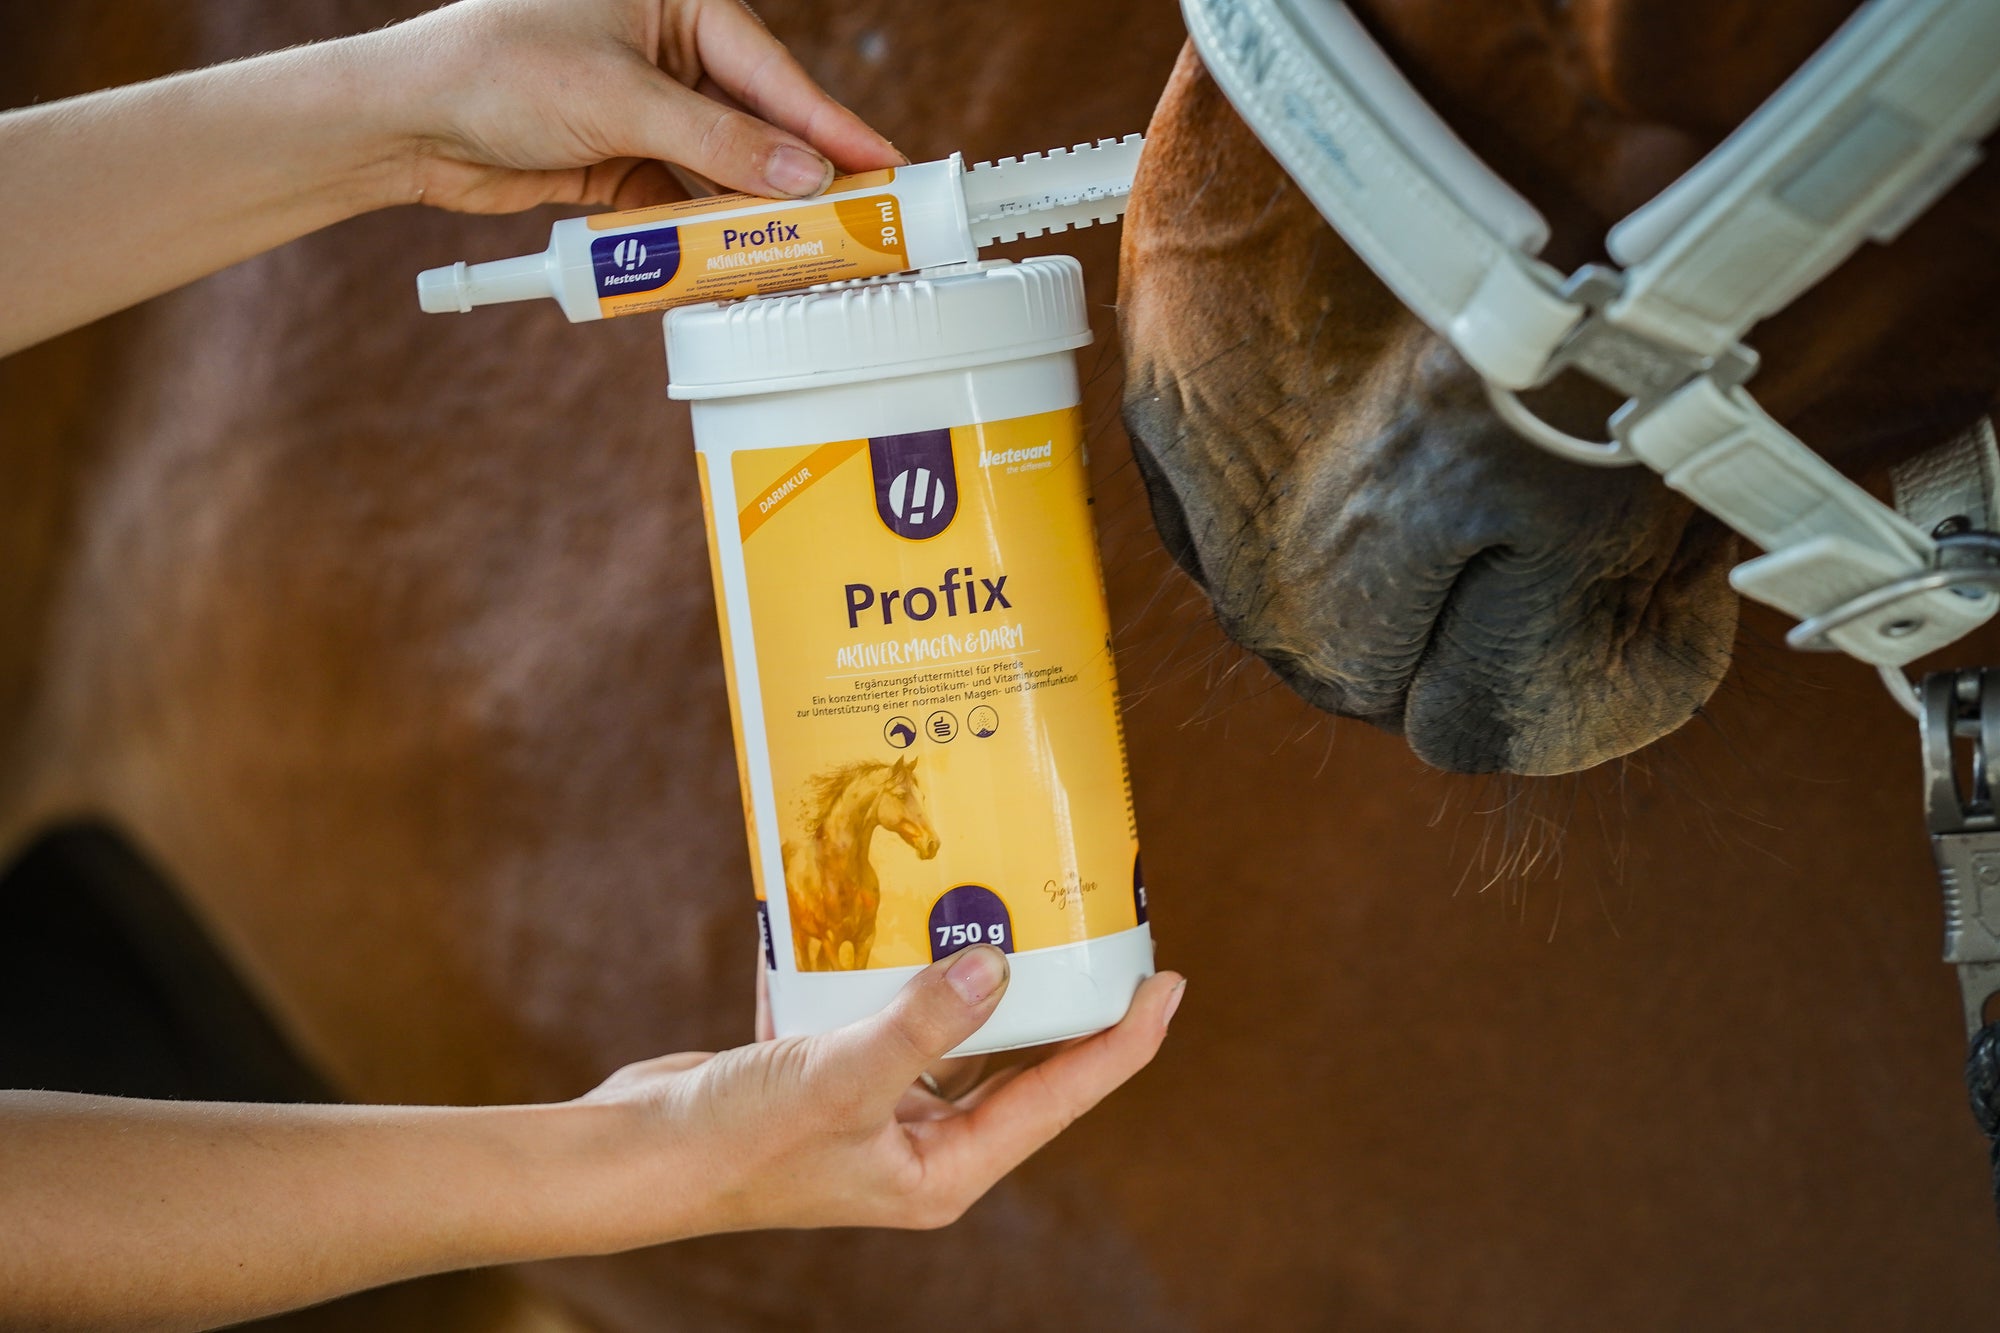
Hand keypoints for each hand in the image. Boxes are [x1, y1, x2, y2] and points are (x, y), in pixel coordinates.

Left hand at [377, 0, 905, 213]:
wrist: (408, 119)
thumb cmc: (499, 69)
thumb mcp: (621, 102)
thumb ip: (718, 142)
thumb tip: (804, 176)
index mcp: (680, 2)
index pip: (775, 73)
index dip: (834, 127)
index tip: (887, 166)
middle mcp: (671, 50)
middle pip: (761, 124)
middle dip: (802, 177)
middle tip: (863, 222)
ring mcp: (650, 108)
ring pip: (727, 169)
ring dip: (755, 212)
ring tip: (806, 250)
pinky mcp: (627, 159)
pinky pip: (687, 199)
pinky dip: (706, 231)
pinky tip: (735, 257)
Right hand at [583, 946, 1185, 1233]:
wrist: (630, 1157)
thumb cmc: (736, 1142)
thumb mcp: (839, 1078)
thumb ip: (923, 1022)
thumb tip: (999, 963)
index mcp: (942, 1167)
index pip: (1059, 1096)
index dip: (1122, 1042)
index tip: (1168, 981)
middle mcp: (919, 1142)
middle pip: (1015, 1060)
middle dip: (1053, 994)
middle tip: (1094, 925)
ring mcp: (874, 1108)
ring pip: (946, 1026)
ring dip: (963, 967)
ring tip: (1001, 898)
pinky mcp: (828, 1074)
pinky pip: (878, 1008)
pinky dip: (882, 962)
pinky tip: (886, 904)